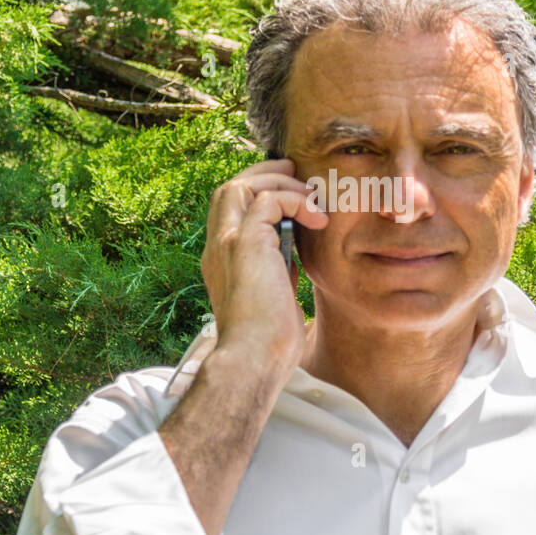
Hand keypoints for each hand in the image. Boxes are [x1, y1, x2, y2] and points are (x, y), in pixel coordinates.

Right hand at [200, 158, 328, 380]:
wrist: (255, 359)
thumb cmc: (269, 343)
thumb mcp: (274, 297)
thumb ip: (277, 272)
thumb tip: (293, 259)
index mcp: (222, 261)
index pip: (229, 211)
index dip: (256, 194)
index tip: (289, 194)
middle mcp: (218, 247)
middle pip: (228, 189)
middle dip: (263, 175)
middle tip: (295, 175)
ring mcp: (227, 243)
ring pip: (240, 185)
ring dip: (279, 184)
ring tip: (310, 196)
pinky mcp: (245, 243)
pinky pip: (268, 199)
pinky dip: (295, 200)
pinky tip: (317, 219)